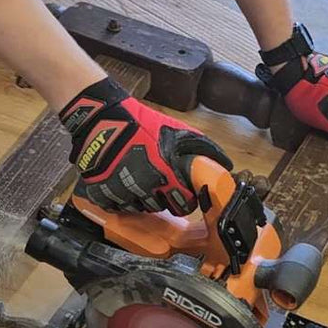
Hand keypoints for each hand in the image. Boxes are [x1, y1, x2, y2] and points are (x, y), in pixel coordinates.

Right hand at [60, 77, 231, 214]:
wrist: (102, 119)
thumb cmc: (142, 124)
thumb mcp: (178, 131)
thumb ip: (203, 149)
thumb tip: (225, 166)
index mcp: (168, 173)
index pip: (185, 204)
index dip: (185, 196)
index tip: (181, 188)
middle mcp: (146, 186)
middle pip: (163, 209)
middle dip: (164, 198)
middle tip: (159, 182)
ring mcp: (123, 192)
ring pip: (141, 208)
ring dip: (142, 197)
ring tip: (139, 176)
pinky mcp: (102, 194)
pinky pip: (118, 207)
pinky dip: (121, 198)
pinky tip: (122, 181)